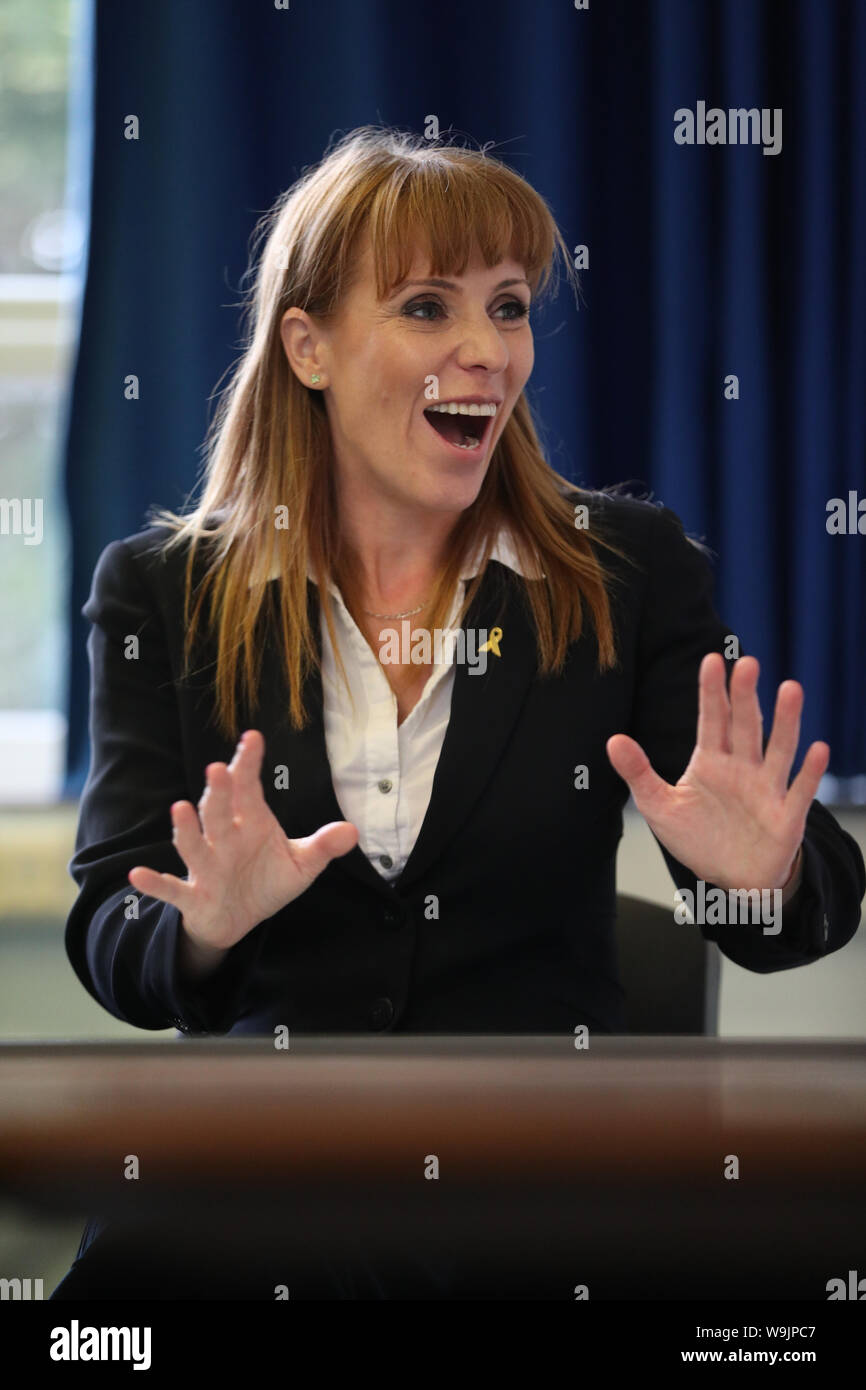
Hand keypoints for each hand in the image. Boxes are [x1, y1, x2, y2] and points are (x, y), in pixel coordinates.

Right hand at [127, 729, 357, 950]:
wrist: (239, 921)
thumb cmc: (266, 882)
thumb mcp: (300, 866)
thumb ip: (322, 847)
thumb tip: (353, 831)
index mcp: (250, 824)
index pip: (249, 790)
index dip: (249, 764)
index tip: (252, 738)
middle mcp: (224, 839)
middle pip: (219, 811)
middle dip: (219, 792)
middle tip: (218, 768)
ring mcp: (206, 867)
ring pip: (193, 844)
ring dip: (186, 828)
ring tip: (180, 808)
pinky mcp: (193, 895)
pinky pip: (171, 889)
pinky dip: (154, 883)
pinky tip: (137, 875)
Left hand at [606, 653, 827, 891]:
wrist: (732, 878)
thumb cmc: (698, 837)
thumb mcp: (659, 806)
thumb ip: (638, 772)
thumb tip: (612, 740)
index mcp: (712, 761)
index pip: (712, 719)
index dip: (712, 691)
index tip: (711, 660)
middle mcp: (742, 768)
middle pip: (745, 726)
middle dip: (745, 696)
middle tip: (747, 664)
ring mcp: (766, 789)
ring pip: (778, 749)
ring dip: (785, 721)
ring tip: (790, 689)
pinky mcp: (786, 815)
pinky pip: (800, 791)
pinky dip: (810, 772)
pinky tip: (818, 749)